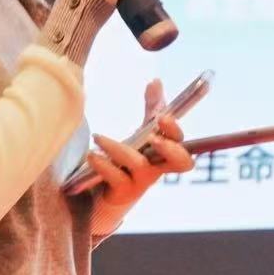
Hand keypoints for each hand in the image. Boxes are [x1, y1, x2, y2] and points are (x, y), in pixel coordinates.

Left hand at [82, 78, 194, 206]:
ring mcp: (141, 182)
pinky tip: (92, 155)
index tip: (162, 118)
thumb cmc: (130, 160)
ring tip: (97, 137)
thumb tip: (156, 80)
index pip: (181, 142)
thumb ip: (152, 108)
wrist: (107, 194)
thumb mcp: (143, 133)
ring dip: (119, 149)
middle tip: (153, 136)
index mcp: (165, 153)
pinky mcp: (123, 192)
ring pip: (139, 165)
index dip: (175, 130)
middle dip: (169, 148)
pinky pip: (117, 178)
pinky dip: (104, 165)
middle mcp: (158, 168)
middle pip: (180, 162)